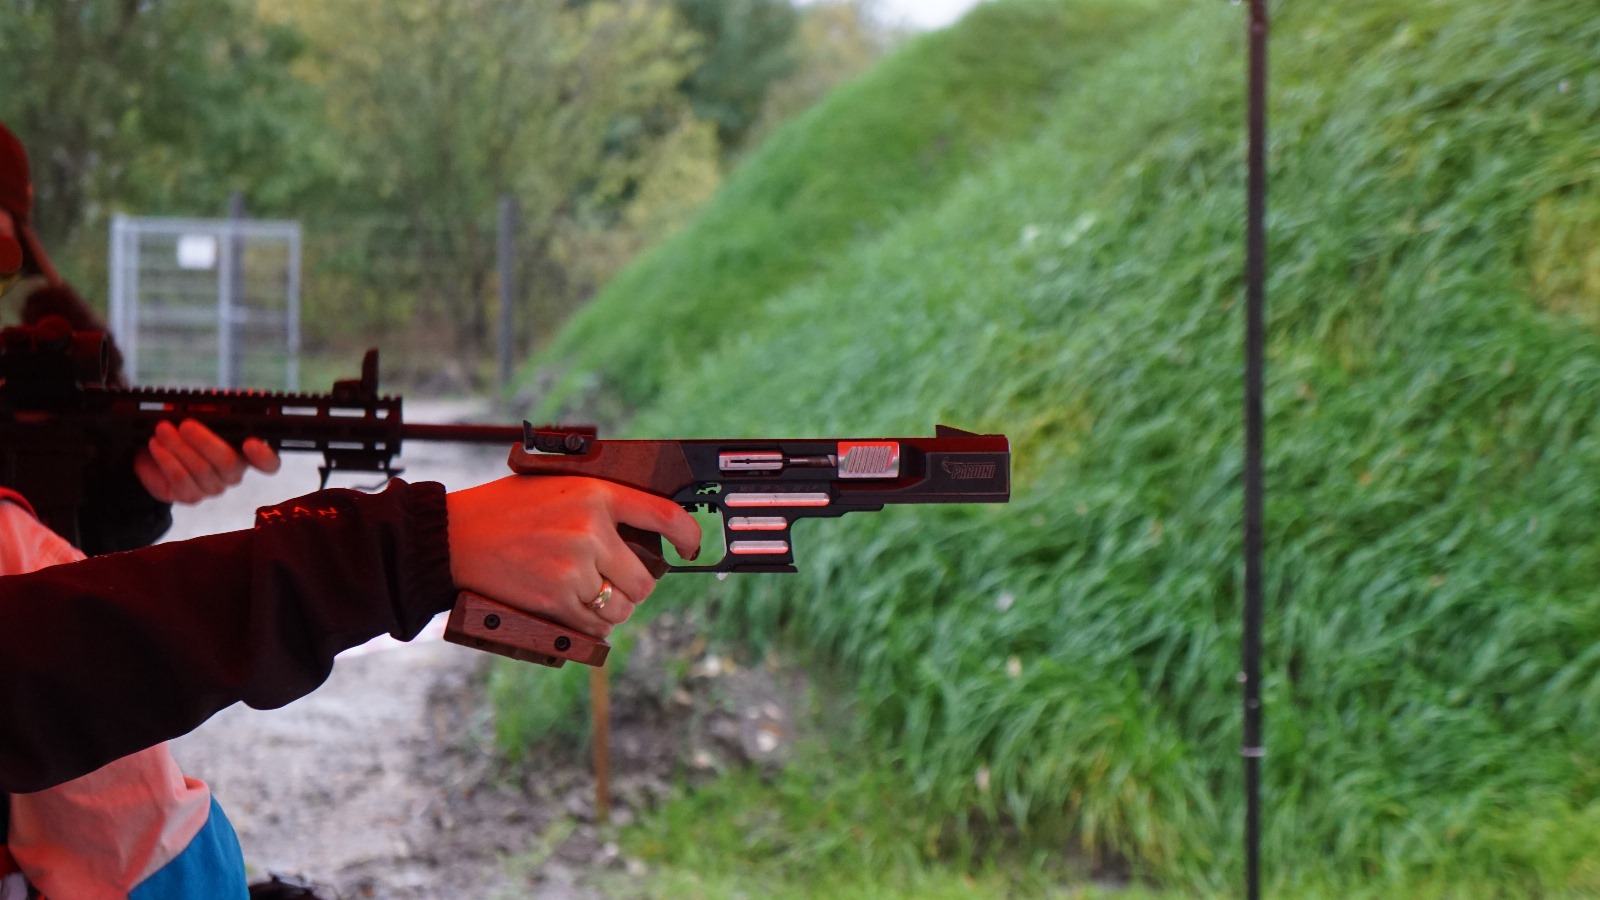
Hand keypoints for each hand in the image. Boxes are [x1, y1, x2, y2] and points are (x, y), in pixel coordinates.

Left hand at [134, 419, 282, 503]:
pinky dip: (166, 460)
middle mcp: (234, 473)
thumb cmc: (186, 424)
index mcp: (246, 451)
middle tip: (185, 424)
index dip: (264, 456)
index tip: (250, 442)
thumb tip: (225, 398)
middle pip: (228, 462)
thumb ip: (215, 405)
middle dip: (204, 441)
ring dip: (178, 447)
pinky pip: (179, 481)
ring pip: (200, 470)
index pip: (269, 463)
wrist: (154, 447)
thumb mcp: (201, 409)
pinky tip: (156, 445)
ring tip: (162, 429)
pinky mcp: (189, 497)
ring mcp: (212, 488)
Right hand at [445, 475, 700, 637]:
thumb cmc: (505, 510)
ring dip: (615, 609)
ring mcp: (575, 567)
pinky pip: (595, 624)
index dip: (688, 536)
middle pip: (645, 579)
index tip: (691, 548)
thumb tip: (640, 537)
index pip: (663, 515)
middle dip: (635, 587)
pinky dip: (592, 623)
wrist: (453, 537)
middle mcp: (591, 530)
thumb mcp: (558, 487)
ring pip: (623, 607)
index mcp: (596, 494)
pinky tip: (576, 608)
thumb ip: (599, 506)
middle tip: (617, 583)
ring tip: (592, 596)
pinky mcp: (556, 600)